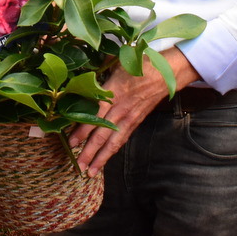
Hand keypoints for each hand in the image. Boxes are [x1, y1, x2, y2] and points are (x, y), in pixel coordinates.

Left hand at [68, 48, 198, 176]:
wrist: (166, 72)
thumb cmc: (138, 64)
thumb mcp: (116, 64)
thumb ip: (99, 73)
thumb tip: (80, 77)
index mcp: (114, 93)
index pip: (94, 115)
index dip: (82, 130)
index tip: (70, 142)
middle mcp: (121, 109)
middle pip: (103, 135)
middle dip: (89, 152)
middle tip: (79, 166)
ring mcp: (130, 118)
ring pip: (114, 142)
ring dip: (101, 158)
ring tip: (91, 172)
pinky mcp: (136, 122)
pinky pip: (122, 139)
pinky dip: (113, 151)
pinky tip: (105, 159)